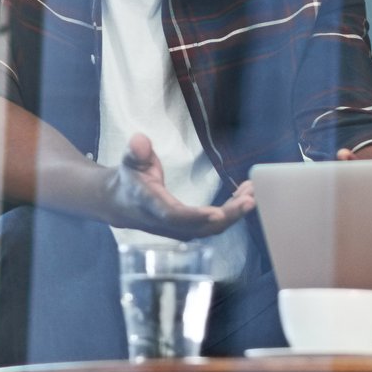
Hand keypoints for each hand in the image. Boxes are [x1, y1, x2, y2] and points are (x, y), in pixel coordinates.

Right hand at [104, 133, 255, 237]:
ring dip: (234, 213)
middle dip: (228, 215)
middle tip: (250, 199)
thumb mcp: (129, 160)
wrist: (120, 203)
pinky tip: (245, 196)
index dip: (194, 216)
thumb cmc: (130, 178)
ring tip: (252, 193)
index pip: (173, 215)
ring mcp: (179, 229)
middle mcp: (167, 222)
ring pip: (211, 228)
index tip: (217, 213)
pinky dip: (231, 212)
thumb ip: (136, 151)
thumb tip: (139, 142)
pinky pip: (214, 225)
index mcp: (151, 205)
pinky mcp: (189, 229)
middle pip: (201, 226)